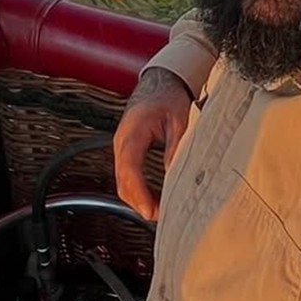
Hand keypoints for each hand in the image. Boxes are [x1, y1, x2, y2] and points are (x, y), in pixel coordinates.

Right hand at [113, 67, 193, 221]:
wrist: (159, 83)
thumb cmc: (167, 98)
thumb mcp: (179, 122)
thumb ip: (175, 149)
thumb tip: (177, 178)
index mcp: (133, 132)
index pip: (131, 168)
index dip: (140, 193)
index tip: (151, 211)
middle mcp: (122, 142)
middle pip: (123, 181)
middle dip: (139, 202)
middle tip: (161, 217)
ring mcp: (121, 147)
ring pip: (122, 182)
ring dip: (138, 199)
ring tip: (160, 212)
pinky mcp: (126, 151)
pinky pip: (126, 176)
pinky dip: (137, 191)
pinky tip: (153, 199)